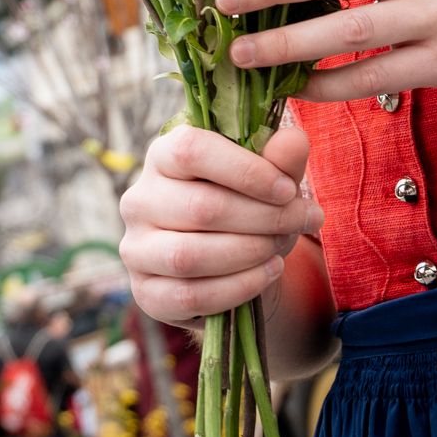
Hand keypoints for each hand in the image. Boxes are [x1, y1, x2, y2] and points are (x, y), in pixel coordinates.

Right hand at [118, 122, 322, 328]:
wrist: (230, 264)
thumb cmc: (245, 207)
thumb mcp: (266, 180)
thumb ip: (280, 158)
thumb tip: (294, 141)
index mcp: (162, 156)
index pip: (191, 150)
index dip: (244, 170)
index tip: (287, 189)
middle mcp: (139, 200)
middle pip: (201, 207)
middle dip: (263, 217)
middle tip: (301, 220)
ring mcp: (136, 249)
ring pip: (190, 255)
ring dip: (249, 252)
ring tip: (281, 248)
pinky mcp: (146, 292)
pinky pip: (190, 295)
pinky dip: (238, 287)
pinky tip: (268, 272)